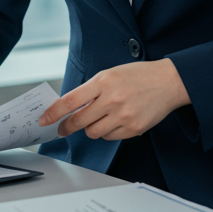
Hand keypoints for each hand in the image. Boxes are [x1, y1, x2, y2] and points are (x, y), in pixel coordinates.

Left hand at [38, 59, 189, 139]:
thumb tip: (70, 107)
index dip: (53, 113)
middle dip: (67, 126)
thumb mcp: (111, 74)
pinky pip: (110, 137)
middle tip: (63, 128)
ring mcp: (123, 115)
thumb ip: (91, 89)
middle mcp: (112, 99)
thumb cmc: (138, 76)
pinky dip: (108, 132)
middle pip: (78, 121)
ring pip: (93, 132)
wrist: (168, 82)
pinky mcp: (133, 128)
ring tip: (100, 118)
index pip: (70, 101)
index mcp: (103, 81)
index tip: (44, 120)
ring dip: (91, 128)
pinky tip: (116, 120)